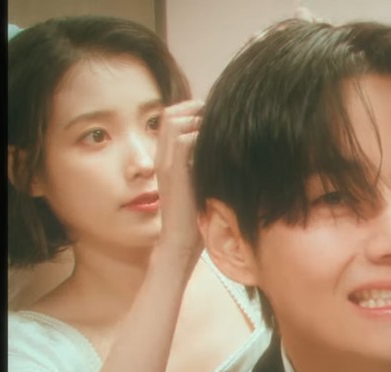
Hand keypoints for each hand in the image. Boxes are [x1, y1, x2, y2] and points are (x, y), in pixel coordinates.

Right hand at [154, 99, 204, 261]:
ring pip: (175, 120)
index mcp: (167, 159)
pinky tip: (215, 150)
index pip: (173, 117)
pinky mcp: (173, 173)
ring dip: (198, 121)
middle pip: (171, 113)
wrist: (180, 242)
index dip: (193, 111)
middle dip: (196, 109)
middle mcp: (162, 156)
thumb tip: (227, 149)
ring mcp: (166, 163)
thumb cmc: (196, 218)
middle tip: (217, 120)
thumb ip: (205, 164)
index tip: (214, 120)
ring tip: (216, 135)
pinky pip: (183, 140)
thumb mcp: (201, 183)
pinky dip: (200, 137)